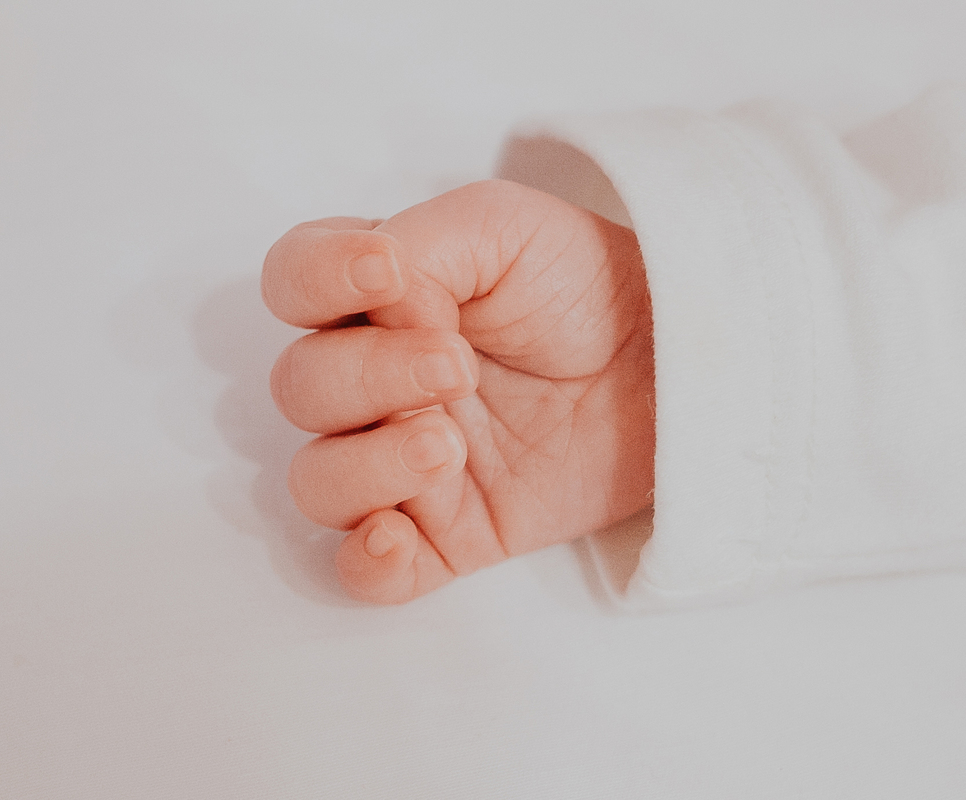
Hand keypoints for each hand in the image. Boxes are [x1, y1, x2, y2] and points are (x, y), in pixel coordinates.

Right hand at [262, 180, 653, 602]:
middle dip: (368, 377)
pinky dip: (364, 563)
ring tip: (449, 447)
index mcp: (379, 296)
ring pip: (317, 481)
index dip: (314, 280)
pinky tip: (397, 536)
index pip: (292, 282)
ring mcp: (404, 462)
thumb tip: (375, 310)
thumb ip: (421, 245)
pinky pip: (366, 570)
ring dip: (367, 465)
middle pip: (301, 388)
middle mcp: (376, 381)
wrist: (673, 366)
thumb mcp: (506, 228)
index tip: (386, 274)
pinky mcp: (446, 534)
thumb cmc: (587, 286)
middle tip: (457, 368)